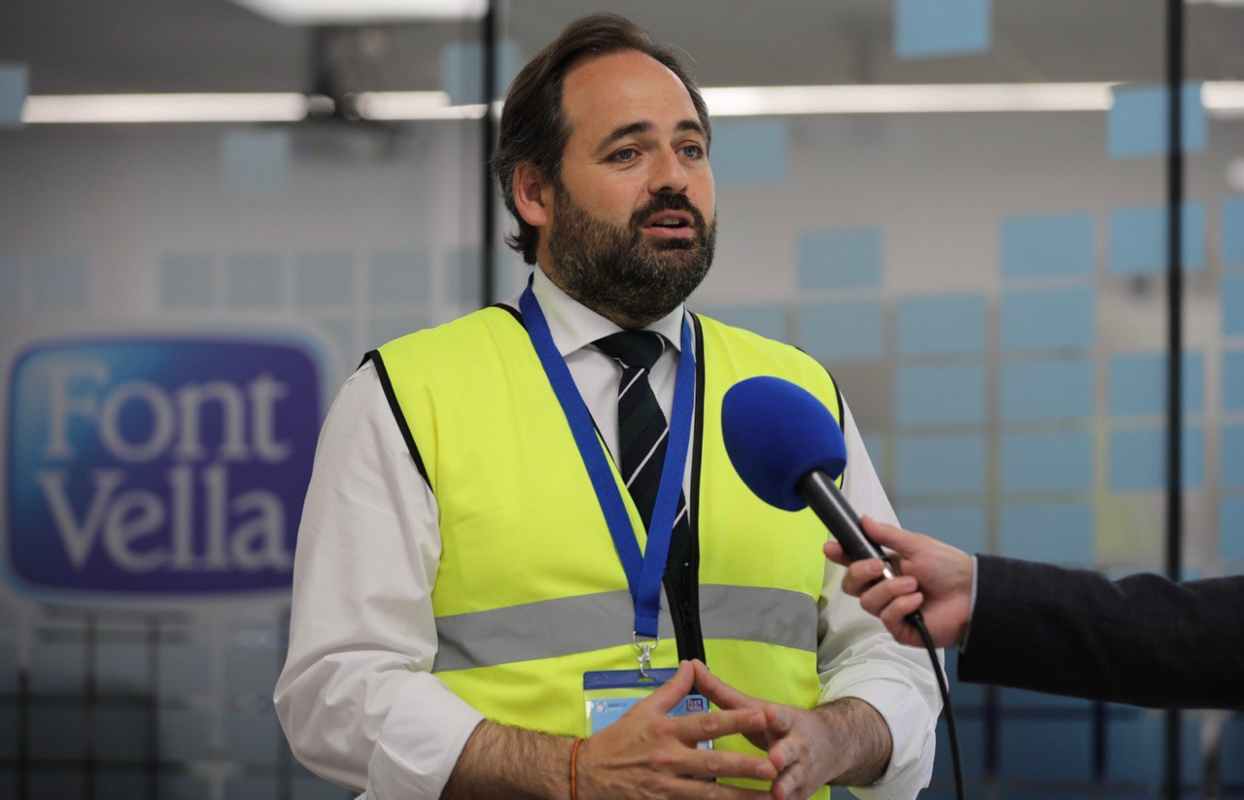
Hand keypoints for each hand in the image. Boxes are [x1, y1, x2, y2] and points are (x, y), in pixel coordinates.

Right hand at [577, 660, 776, 797]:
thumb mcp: (643, 709)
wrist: (587, 775)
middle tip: (774, 765)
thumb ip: (672, 689)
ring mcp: (667, 788)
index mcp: (666, 731)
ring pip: (710, 795)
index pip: (706, 724)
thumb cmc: (618, 740)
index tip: (761, 716)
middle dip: (745, 766)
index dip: (735, 720)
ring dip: (740, 797)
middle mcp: (669, 760)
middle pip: (713, 764)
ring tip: (768, 796)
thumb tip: (692, 665)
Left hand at [690, 662, 888, 799]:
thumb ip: (723, 693)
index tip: (769, 714)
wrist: (830, 746)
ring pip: (793, 781)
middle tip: (774, 759)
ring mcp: (801, 771)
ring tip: (777, 793)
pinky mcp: (800, 794)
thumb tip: (693, 666)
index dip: (775, 716)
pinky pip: (790, 799)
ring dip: (785, 786)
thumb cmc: (781, 725)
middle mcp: (796, 746)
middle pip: (790, 751)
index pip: (781, 716)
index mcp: (785, 721)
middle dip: (783, 755)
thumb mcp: (757, 708)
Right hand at [823, 516, 973, 648]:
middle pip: (851, 585)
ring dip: (890, 590)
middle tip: (879, 566)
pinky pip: (886, 618)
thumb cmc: (948, 567)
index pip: (853, 562)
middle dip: (860, 573)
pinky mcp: (900, 629)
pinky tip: (918, 601)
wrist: (972, 594)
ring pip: (868, 602)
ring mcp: (891, 610)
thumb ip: (887, 535)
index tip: (830, 547)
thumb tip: (863, 520)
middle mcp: (884, 589)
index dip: (839, 555)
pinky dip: (901, 606)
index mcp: (885, 567)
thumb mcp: (916, 545)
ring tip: (914, 585)